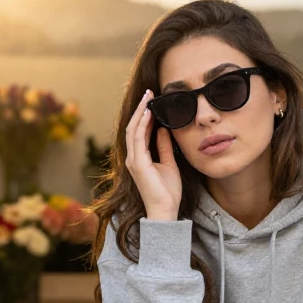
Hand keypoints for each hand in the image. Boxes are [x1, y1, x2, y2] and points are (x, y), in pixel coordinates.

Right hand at [125, 90, 181, 221]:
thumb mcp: (169, 163)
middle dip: (140, 109)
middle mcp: (133, 157)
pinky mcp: (138, 163)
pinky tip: (148, 113)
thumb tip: (163, 130)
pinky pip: (138, 139)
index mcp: (139, 158)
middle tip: (148, 92)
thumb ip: (164, 146)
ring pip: (133, 130)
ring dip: (140, 112)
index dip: (143, 115)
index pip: (138, 131)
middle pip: (133, 127)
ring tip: (147, 97)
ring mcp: (133, 160)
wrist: (166, 209)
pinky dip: (142, 124)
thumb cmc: (167, 191)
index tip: (150, 100)